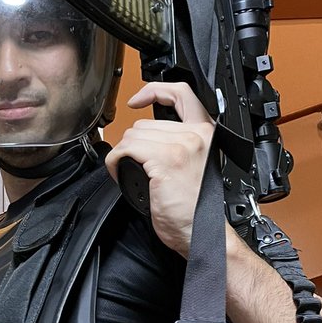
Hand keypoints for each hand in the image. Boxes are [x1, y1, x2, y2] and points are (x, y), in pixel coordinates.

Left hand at [104, 82, 215, 255]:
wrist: (202, 232)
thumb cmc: (196, 209)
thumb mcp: (194, 166)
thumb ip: (180, 143)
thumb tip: (148, 137)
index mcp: (205, 133)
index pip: (181, 93)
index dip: (155, 90)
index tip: (138, 99)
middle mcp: (196, 135)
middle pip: (145, 123)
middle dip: (132, 144)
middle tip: (133, 164)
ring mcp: (181, 146)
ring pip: (133, 136)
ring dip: (123, 154)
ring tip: (129, 172)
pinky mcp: (165, 160)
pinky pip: (127, 150)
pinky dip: (116, 162)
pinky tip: (122, 174)